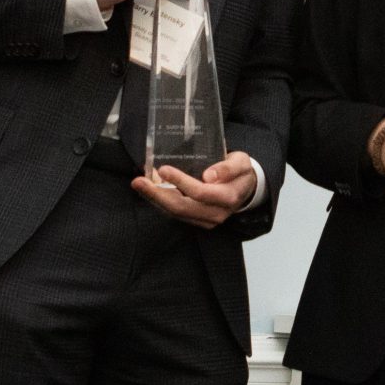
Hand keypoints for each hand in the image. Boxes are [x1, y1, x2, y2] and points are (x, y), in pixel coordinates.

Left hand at [134, 151, 258, 228]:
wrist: (246, 188)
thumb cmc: (241, 172)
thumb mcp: (241, 162)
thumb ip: (228, 168)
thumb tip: (210, 176)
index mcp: (228, 197)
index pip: (200, 192)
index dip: (180, 182)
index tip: (162, 169)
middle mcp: (216, 213)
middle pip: (181, 207)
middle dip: (157, 194)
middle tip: (138, 180)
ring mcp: (206, 221)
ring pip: (175, 212)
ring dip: (155, 199)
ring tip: (139, 184)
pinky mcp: (197, 221)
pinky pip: (175, 214)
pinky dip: (160, 202)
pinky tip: (149, 189)